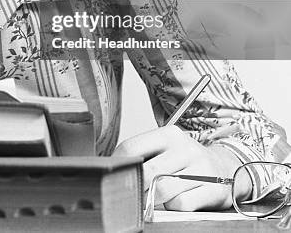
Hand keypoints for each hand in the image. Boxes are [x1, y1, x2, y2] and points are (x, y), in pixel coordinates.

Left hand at [113, 126, 244, 210]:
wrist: (227, 168)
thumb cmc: (187, 160)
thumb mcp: (167, 148)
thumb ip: (143, 153)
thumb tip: (114, 166)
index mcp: (169, 134)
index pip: (132, 148)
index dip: (118, 164)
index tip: (114, 175)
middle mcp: (185, 148)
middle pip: (146, 172)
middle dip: (135, 187)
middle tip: (130, 194)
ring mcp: (201, 169)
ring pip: (162, 191)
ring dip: (153, 199)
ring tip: (153, 198)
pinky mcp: (213, 190)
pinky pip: (181, 204)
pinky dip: (173, 207)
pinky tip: (175, 201)